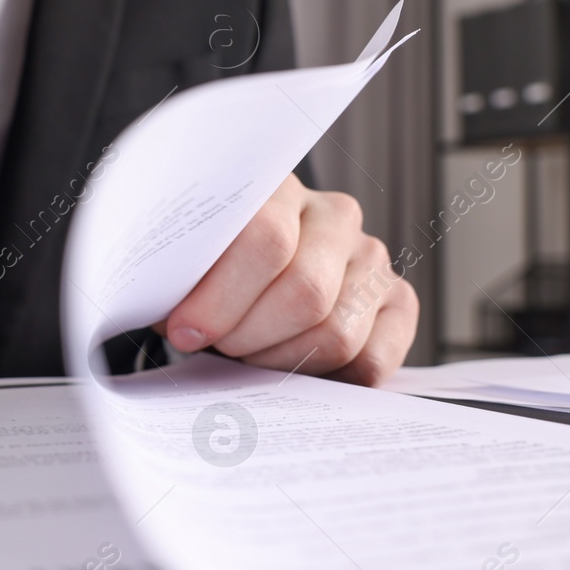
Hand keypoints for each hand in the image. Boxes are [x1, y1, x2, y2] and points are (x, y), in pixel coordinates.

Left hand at [162, 174, 418, 384]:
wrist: (247, 268)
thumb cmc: (209, 265)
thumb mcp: (184, 256)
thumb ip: (175, 272)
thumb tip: (173, 320)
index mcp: (279, 189)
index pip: (266, 239)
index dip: (220, 297)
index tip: (184, 331)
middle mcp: (336, 216)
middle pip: (305, 293)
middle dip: (248, 336)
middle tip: (218, 346)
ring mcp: (371, 258)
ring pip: (337, 333)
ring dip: (281, 361)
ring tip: (249, 354)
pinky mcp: (396, 301)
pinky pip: (374, 360)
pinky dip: (330, 380)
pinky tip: (293, 370)